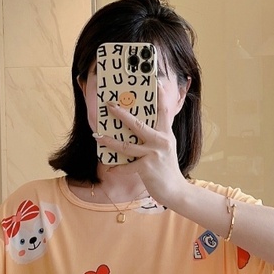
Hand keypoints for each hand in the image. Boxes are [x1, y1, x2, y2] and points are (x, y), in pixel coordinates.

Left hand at [96, 79, 187, 202]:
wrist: (175, 190)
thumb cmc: (167, 169)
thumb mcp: (166, 149)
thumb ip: (157, 137)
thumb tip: (140, 128)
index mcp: (166, 134)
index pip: (163, 111)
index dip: (160, 96)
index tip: (157, 82)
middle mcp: (160, 141)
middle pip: (137, 124)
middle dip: (121, 113)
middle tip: (109, 105)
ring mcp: (153, 154)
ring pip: (126, 145)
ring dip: (109, 141)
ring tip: (98, 136)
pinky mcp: (147, 168)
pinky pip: (127, 166)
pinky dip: (117, 168)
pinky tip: (109, 168)